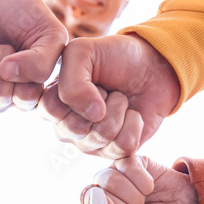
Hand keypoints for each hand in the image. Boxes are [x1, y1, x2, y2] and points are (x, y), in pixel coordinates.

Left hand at [0, 0, 66, 111]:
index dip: (25, 68)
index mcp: (28, 92)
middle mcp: (1, 98)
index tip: (25, 48)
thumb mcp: (50, 34)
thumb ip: (43, 62)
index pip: (26, 99)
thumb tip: (6, 74)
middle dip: (1, 57)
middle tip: (3, 44)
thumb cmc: (25, 14)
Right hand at [38, 33, 180, 157]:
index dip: (76, 91)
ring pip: (102, 136)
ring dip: (119, 108)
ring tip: (120, 98)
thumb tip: (93, 115)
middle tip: (107, 89)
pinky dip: (135, 123)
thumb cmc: (114, 56)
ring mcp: (90, 142)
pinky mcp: (115, 151)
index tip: (87, 77)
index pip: (52, 110)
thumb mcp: (83, 52)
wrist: (152, 66)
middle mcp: (67, 127)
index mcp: (53, 102)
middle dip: (101, 100)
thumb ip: (72, 81)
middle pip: (76, 128)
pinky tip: (133, 114)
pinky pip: (123, 145)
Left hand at [67, 155, 198, 203]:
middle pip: (89, 196)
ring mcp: (111, 176)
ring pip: (106, 178)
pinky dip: (142, 180)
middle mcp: (97, 196)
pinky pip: (125, 164)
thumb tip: (94, 197)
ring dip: (133, 195)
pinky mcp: (127, 159)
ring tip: (143, 201)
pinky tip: (150, 187)